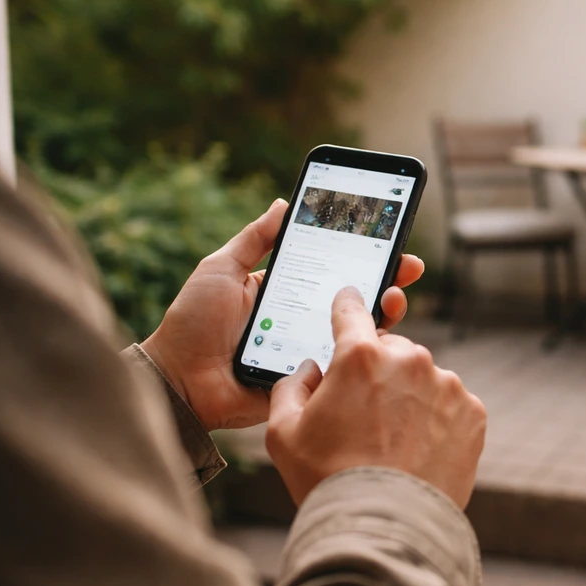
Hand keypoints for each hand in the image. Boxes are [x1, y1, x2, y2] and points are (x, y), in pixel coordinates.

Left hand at [141, 199, 425, 430]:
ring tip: (393, 298)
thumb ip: (252, 239)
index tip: (392, 239)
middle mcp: (305, 320)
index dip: (365, 255)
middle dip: (389, 281)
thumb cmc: (192, 323)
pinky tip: (376, 338)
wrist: (177, 378)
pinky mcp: (309, 382)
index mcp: (289, 292)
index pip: (336, 270)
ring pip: (358, 334)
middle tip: (408, 267)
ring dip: (385, 314)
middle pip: (357, 300)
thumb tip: (283, 203)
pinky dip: (362, 354)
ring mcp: (310, 350)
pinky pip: (343, 368)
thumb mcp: (220, 269)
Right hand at [266, 287, 485, 507]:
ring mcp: (447, 386)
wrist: (387, 528)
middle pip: (390, 351)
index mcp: (361, 356)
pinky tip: (418, 450)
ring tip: (392, 442)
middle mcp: (410, 360)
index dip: (347, 306)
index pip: (352, 310)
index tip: (350, 301)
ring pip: (422, 379)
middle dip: (377, 371)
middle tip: (363, 414)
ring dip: (409, 397)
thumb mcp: (283, 433)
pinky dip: (436, 420)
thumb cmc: (327, 480)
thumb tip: (310, 370)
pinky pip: (450, 405)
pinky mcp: (473, 414)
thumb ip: (290, 387)